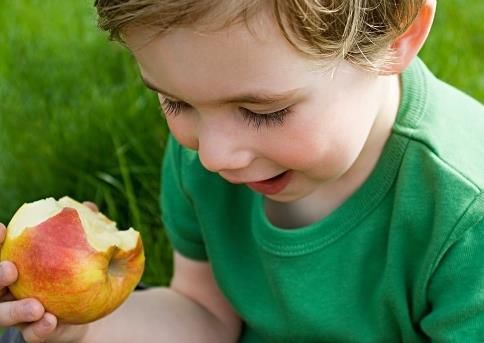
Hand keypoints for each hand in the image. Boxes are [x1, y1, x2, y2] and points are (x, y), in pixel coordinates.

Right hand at [0, 223, 87, 342]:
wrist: (90, 306)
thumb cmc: (79, 268)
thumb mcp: (82, 248)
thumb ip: (84, 228)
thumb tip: (90, 207)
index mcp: (15, 263)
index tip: (2, 229)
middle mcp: (9, 289)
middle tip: (11, 269)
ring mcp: (17, 313)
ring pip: (1, 315)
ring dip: (15, 310)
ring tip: (36, 306)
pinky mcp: (33, 332)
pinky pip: (31, 334)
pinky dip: (38, 328)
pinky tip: (50, 320)